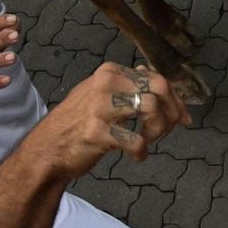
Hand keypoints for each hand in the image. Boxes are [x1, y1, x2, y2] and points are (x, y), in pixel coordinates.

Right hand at [31, 62, 191, 175]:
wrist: (45, 151)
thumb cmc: (76, 124)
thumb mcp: (98, 94)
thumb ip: (124, 84)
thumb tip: (149, 71)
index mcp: (109, 72)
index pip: (156, 78)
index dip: (176, 99)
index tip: (183, 117)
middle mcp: (105, 84)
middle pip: (159, 89)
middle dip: (173, 111)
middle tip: (172, 129)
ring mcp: (100, 107)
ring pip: (152, 109)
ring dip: (159, 130)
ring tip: (149, 140)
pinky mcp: (97, 133)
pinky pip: (136, 140)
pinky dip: (142, 150)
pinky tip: (137, 155)